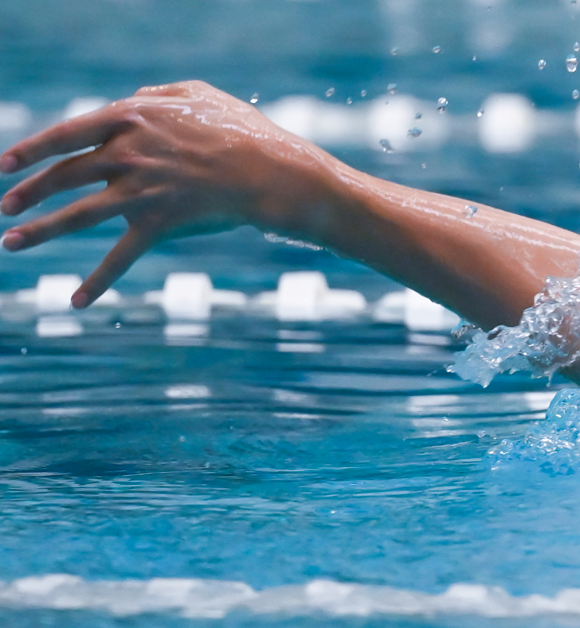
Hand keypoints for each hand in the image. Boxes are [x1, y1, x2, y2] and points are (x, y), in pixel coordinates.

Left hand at [0, 81, 334, 308]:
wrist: (272, 173)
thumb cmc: (243, 130)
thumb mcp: (199, 94)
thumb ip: (156, 94)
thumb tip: (130, 99)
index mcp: (129, 118)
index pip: (65, 134)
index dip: (30, 149)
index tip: (2, 163)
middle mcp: (126, 154)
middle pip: (63, 176)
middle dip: (27, 192)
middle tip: (4, 205)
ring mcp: (140, 191)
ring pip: (77, 215)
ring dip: (40, 230)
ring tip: (10, 242)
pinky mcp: (159, 224)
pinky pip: (121, 256)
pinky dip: (98, 281)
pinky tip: (76, 301)